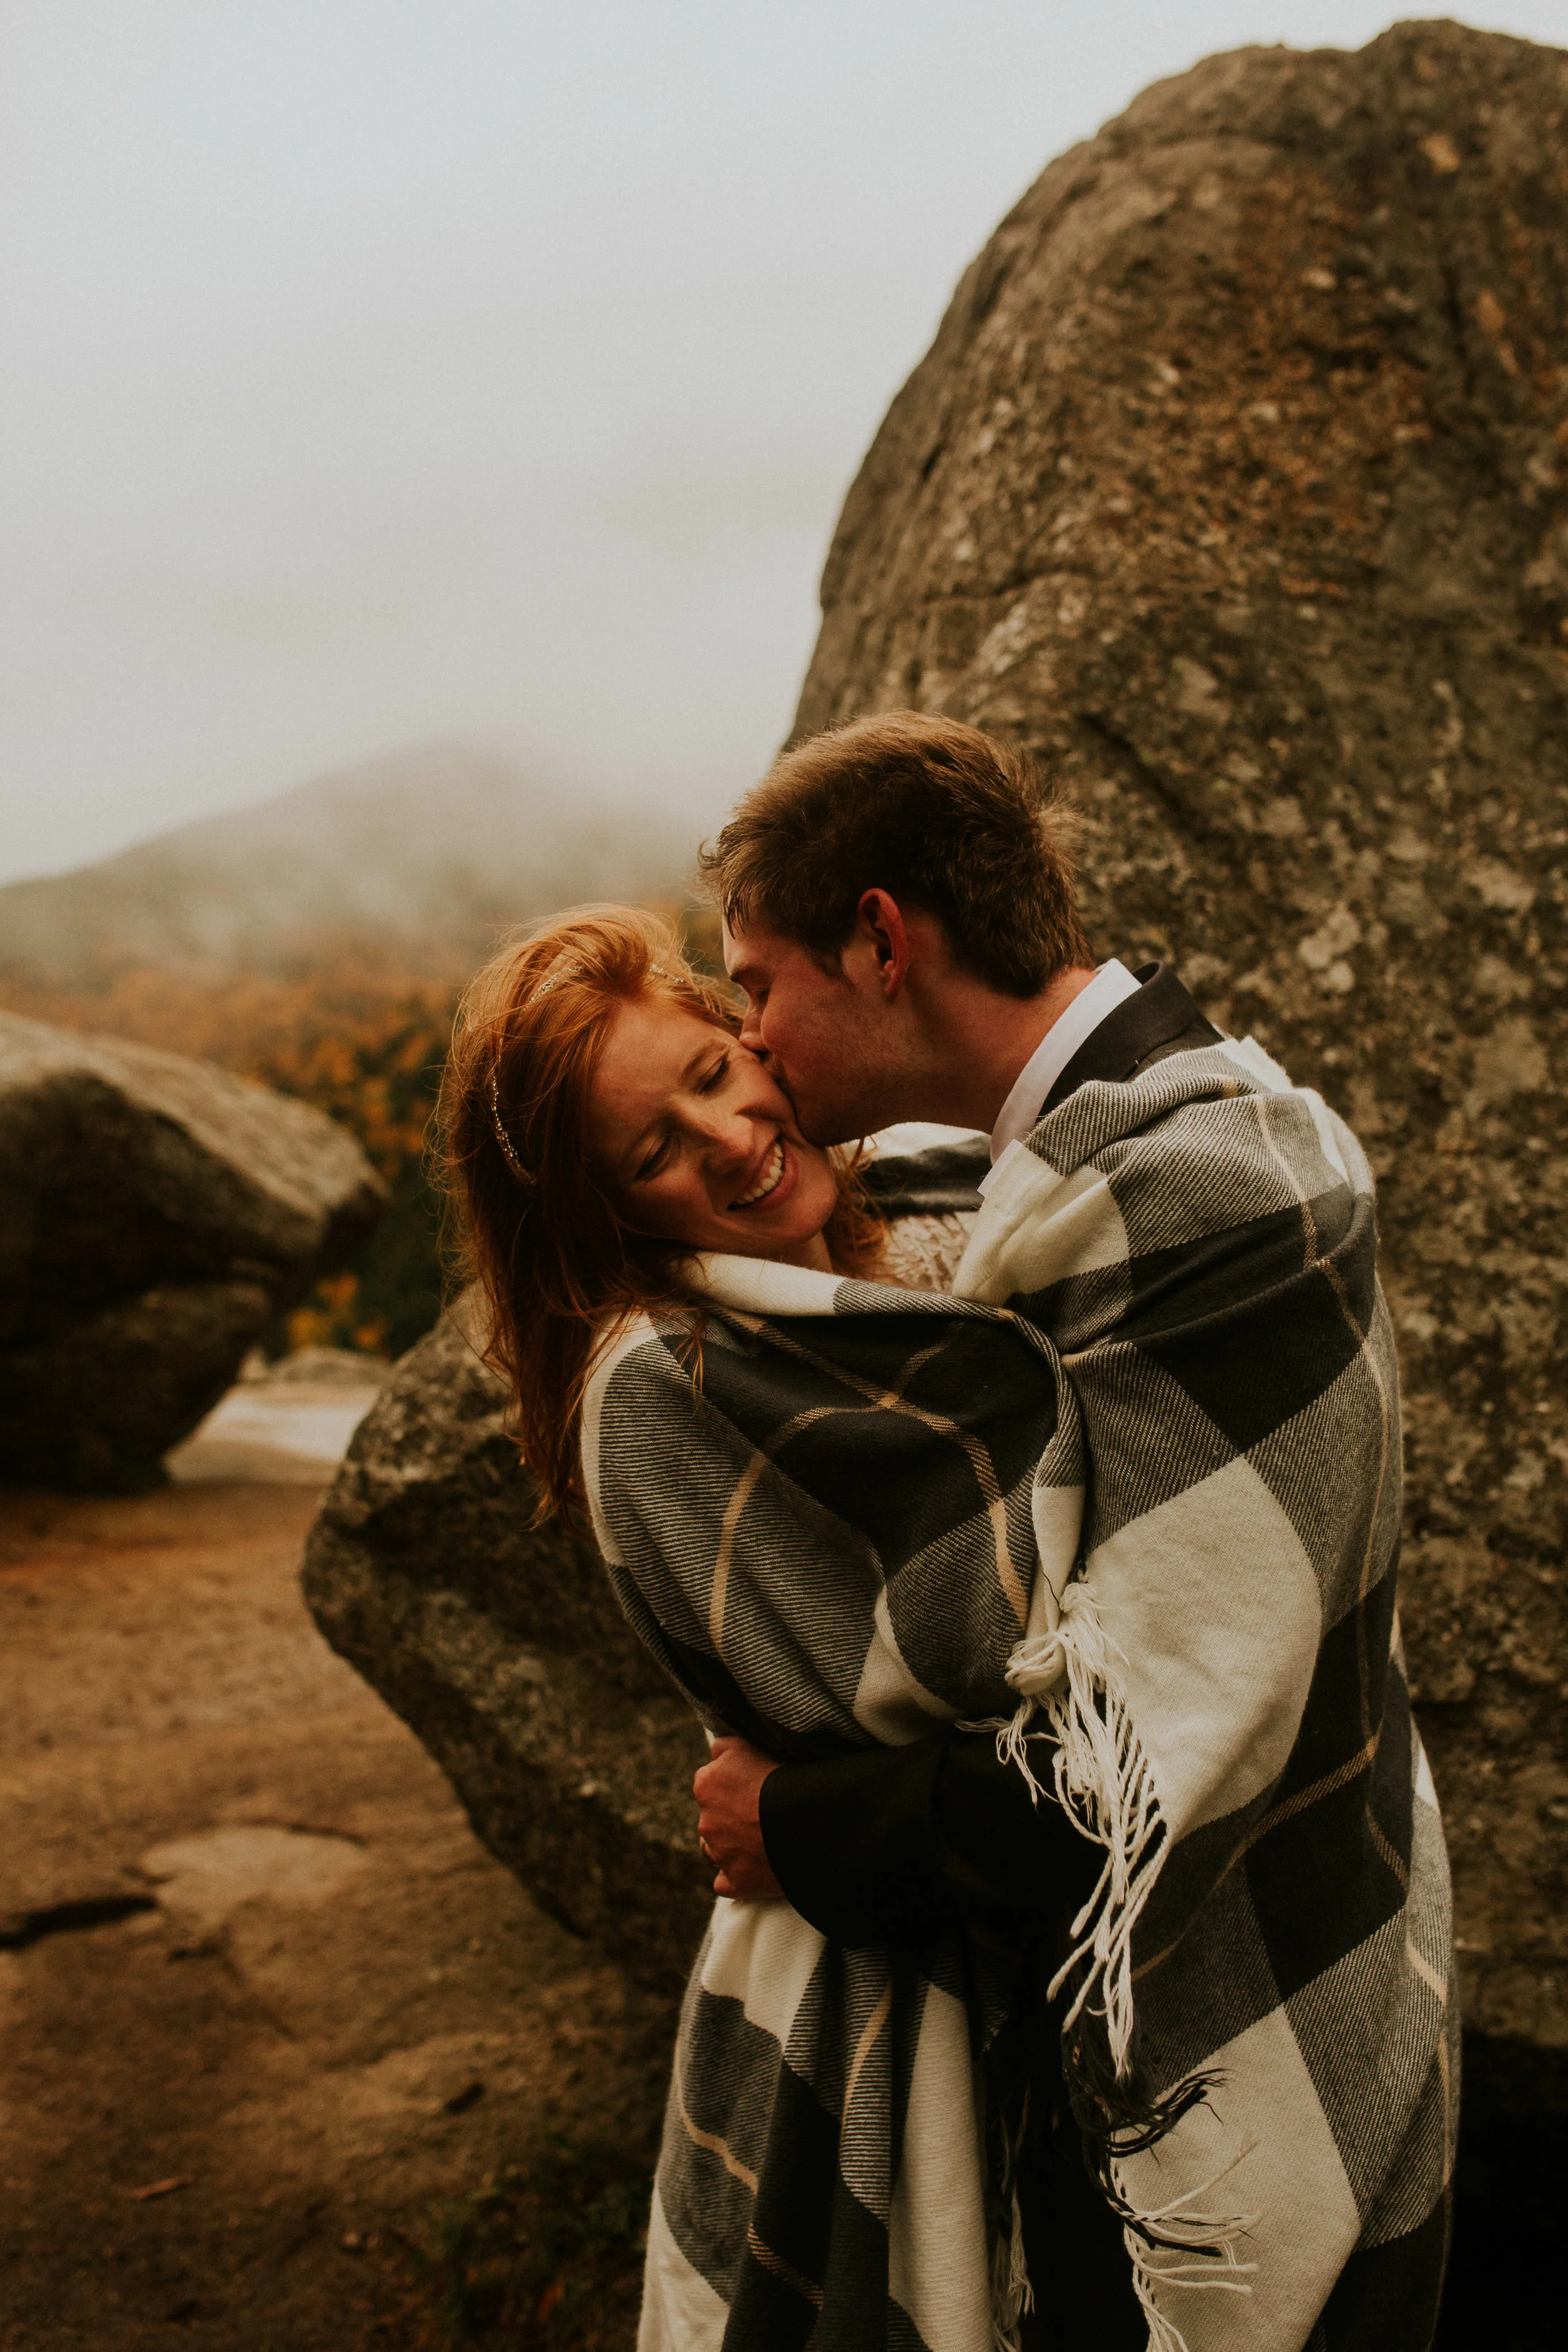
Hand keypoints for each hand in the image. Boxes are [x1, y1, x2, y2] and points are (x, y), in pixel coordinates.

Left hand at [693, 1735, 783, 1900]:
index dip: (732, 1782)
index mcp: (706, 1785)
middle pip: (712, 1816)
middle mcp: (706, 1821)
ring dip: (729, 1845)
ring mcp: (720, 1855)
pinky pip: (725, 1882)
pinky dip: (736, 1876)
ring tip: (760, 1839)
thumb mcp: (749, 1745)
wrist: (809, 1821)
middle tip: (761, 1811)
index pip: (709, 1780)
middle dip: (730, 1814)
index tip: (753, 1784)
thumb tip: (716, 1752)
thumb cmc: (784, 1777)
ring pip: (715, 1849)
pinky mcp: (735, 1882)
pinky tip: (755, 1868)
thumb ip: (725, 1747)